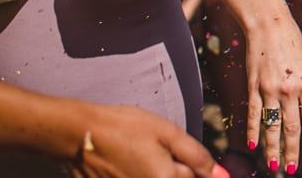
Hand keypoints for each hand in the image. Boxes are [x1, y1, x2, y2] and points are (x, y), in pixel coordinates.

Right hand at [64, 102, 222, 177]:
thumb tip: (222, 175)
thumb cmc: (123, 128)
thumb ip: (197, 156)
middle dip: (176, 170)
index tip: (185, 159)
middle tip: (154, 153)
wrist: (79, 136)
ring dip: (159, 172)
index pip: (197, 177)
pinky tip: (130, 163)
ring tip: (140, 156)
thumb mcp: (167, 133)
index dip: (196, 166)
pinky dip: (141, 174)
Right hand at [238, 11, 301, 172]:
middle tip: (290, 170)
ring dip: (273, 149)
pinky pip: (253, 115)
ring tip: (274, 166)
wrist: (269, 25)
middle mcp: (290, 90)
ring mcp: (270, 90)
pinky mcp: (253, 87)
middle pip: (291, 128)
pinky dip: (253, 132)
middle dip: (292, 151)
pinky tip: (254, 147)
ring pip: (272, 127)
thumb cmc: (291, 44)